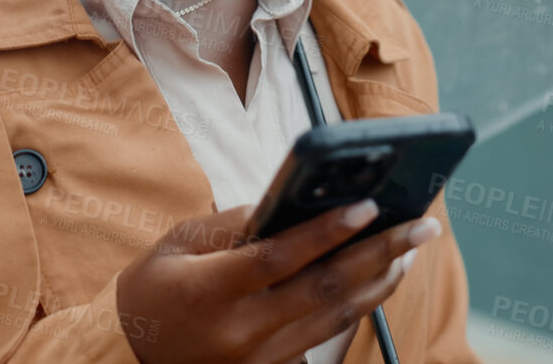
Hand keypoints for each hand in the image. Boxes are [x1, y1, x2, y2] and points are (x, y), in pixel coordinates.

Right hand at [114, 199, 442, 363]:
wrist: (131, 355)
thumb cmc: (154, 288)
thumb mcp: (176, 244)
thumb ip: (232, 223)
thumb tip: (287, 204)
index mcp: (210, 291)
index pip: (278, 258)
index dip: (325, 232)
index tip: (367, 206)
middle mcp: (240, 330)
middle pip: (323, 289)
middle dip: (379, 253)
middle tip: (421, 225)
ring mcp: (260, 357)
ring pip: (335, 317)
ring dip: (379, 280)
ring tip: (410, 248)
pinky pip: (324, 336)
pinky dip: (355, 305)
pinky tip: (377, 278)